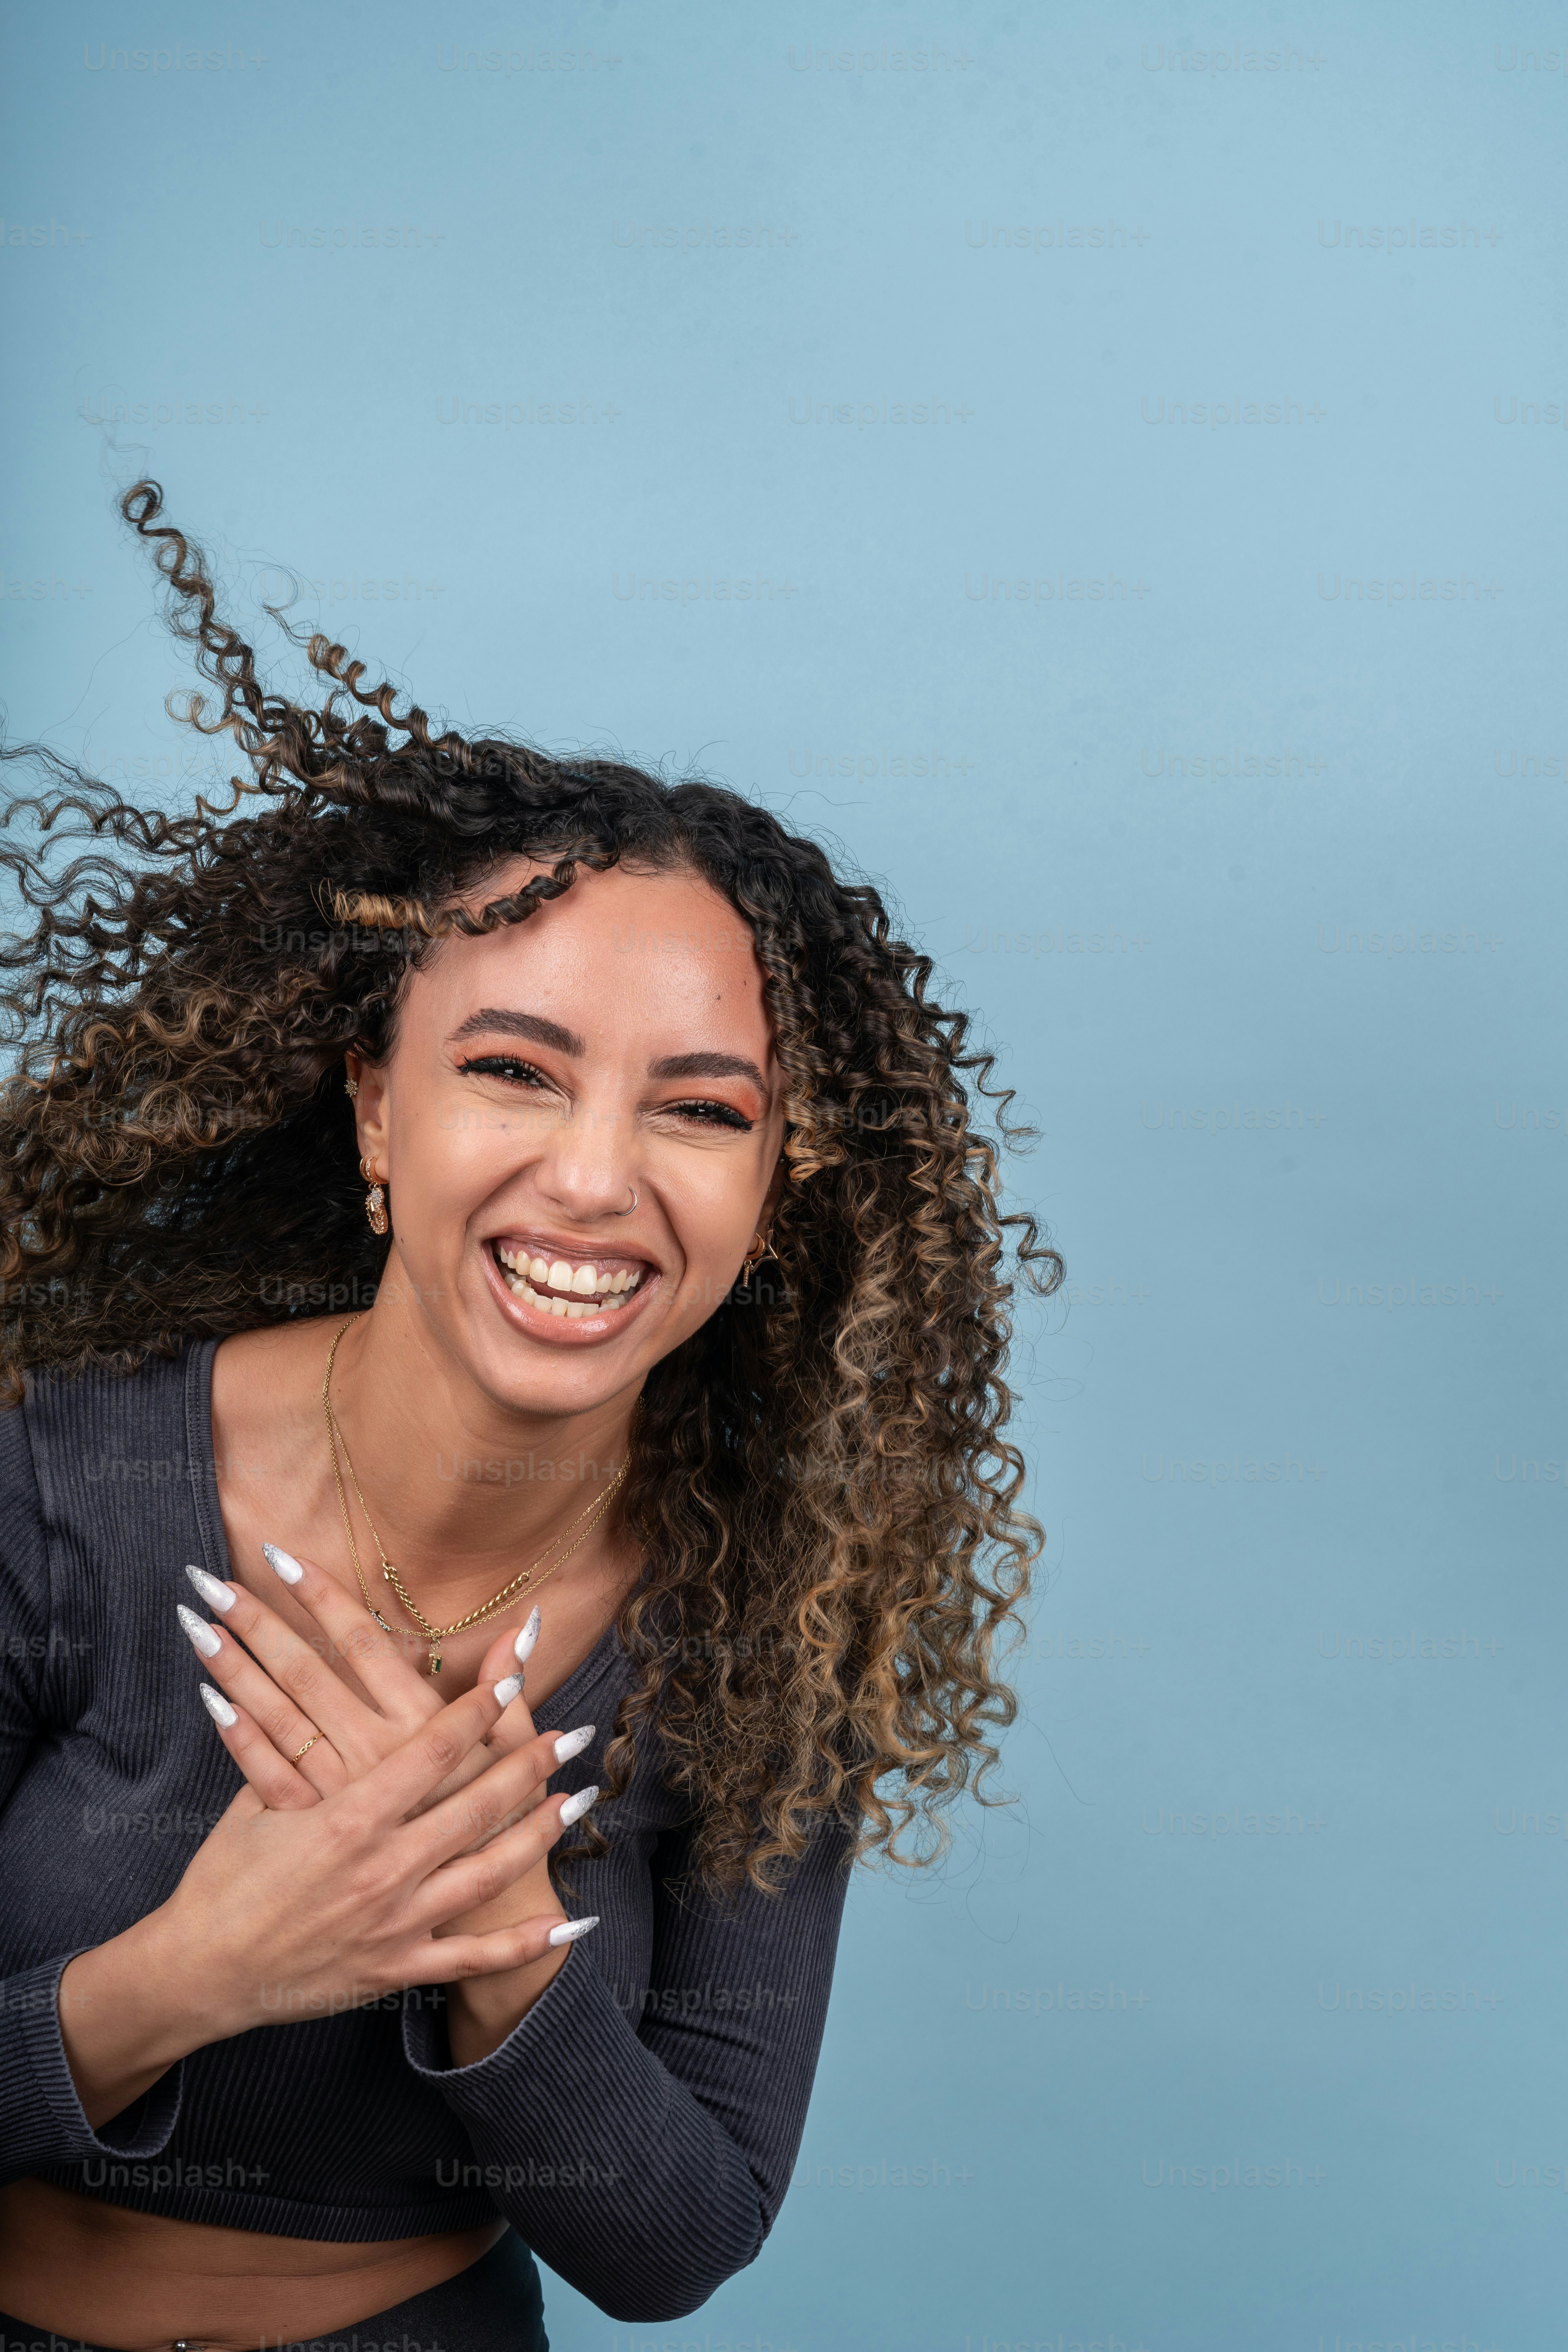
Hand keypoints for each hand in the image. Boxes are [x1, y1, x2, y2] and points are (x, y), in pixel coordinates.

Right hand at [58, 1677, 598, 2124]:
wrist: (200, 1969)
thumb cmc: (225, 1876)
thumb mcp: (257, 1799)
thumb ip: (293, 1745)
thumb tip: (303, 1677)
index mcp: (350, 1818)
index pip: (432, 1750)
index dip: (477, 1711)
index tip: (513, 1682)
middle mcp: (383, 1867)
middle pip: (477, 1804)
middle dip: (529, 1764)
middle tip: (570, 1734)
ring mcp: (395, 1922)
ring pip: (489, 1870)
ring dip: (539, 1834)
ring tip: (578, 1802)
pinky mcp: (395, 1969)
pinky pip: (474, 1958)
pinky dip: (525, 1946)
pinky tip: (569, 1927)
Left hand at [177, 1550, 553, 1816]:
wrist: (469, 1935)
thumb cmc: (494, 1839)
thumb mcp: (507, 1763)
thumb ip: (507, 1698)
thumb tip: (525, 1630)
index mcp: (418, 1731)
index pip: (362, 1644)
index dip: (322, 1597)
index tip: (282, 1556)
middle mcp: (372, 1759)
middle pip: (306, 1673)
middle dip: (260, 1622)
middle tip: (213, 1578)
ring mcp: (335, 1797)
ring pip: (275, 1718)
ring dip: (235, 1668)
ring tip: (199, 1621)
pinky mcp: (310, 1835)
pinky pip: (263, 1776)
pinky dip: (236, 1735)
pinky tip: (208, 1696)